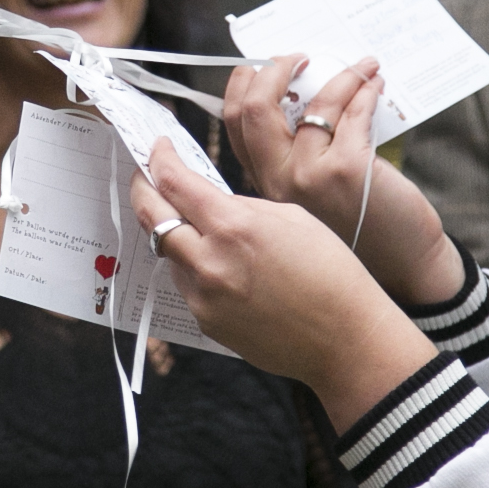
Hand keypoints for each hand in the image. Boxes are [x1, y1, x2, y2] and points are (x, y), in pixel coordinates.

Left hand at [133, 140, 435, 430]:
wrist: (345, 338)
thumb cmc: (331, 274)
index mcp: (234, 226)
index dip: (159, 159)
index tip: (158, 149)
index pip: (174, 183)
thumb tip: (208, 202)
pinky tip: (230, 271)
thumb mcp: (291, 217)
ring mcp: (204, 297)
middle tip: (146, 178)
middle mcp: (210, 262)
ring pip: (170, 253)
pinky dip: (198, 270)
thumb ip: (241, 206)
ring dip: (177, 236)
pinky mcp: (207, 322)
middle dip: (143, 191)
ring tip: (204, 231)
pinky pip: (188, 285)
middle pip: (151, 218)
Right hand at [222, 54, 462, 305]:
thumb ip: (292, 161)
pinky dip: (365, 90)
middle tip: (296, 58)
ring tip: (359, 67)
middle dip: (272, 69)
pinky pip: (350, 112)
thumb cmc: (360, 232)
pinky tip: (376, 84)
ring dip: (339, 75)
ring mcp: (308, 177)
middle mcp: (277, 182)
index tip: (257, 66)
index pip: (232, 126)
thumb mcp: (308, 202)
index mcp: (263, 187)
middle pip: (252, 110)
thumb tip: (297, 99)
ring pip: (309, 103)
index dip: (240, 86)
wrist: (403, 269)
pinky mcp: (346, 169)